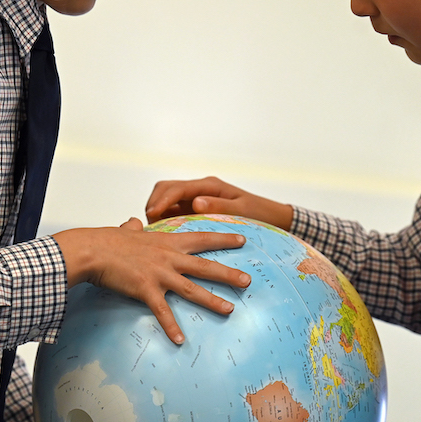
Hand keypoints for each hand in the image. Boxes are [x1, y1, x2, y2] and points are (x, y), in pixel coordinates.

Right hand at [51, 217, 250, 344]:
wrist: (92, 250)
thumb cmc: (107, 239)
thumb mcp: (126, 230)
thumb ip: (134, 227)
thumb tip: (133, 221)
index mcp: (167, 242)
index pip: (201, 238)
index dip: (223, 239)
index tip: (242, 239)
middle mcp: (168, 258)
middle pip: (205, 266)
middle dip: (229, 274)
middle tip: (248, 281)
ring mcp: (159, 274)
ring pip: (192, 289)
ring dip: (212, 301)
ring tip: (230, 310)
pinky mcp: (146, 290)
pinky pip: (162, 312)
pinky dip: (171, 327)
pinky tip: (180, 341)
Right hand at [145, 176, 292, 229]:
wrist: (273, 217)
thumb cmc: (260, 214)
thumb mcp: (242, 210)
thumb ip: (219, 206)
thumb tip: (196, 202)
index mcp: (209, 186)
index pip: (177, 188)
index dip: (162, 200)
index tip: (151, 214)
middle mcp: (200, 190)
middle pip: (166, 189)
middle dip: (154, 203)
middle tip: (147, 224)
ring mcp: (196, 198)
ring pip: (167, 200)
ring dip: (157, 211)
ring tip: (151, 231)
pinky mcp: (195, 209)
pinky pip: (173, 211)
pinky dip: (164, 219)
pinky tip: (161, 235)